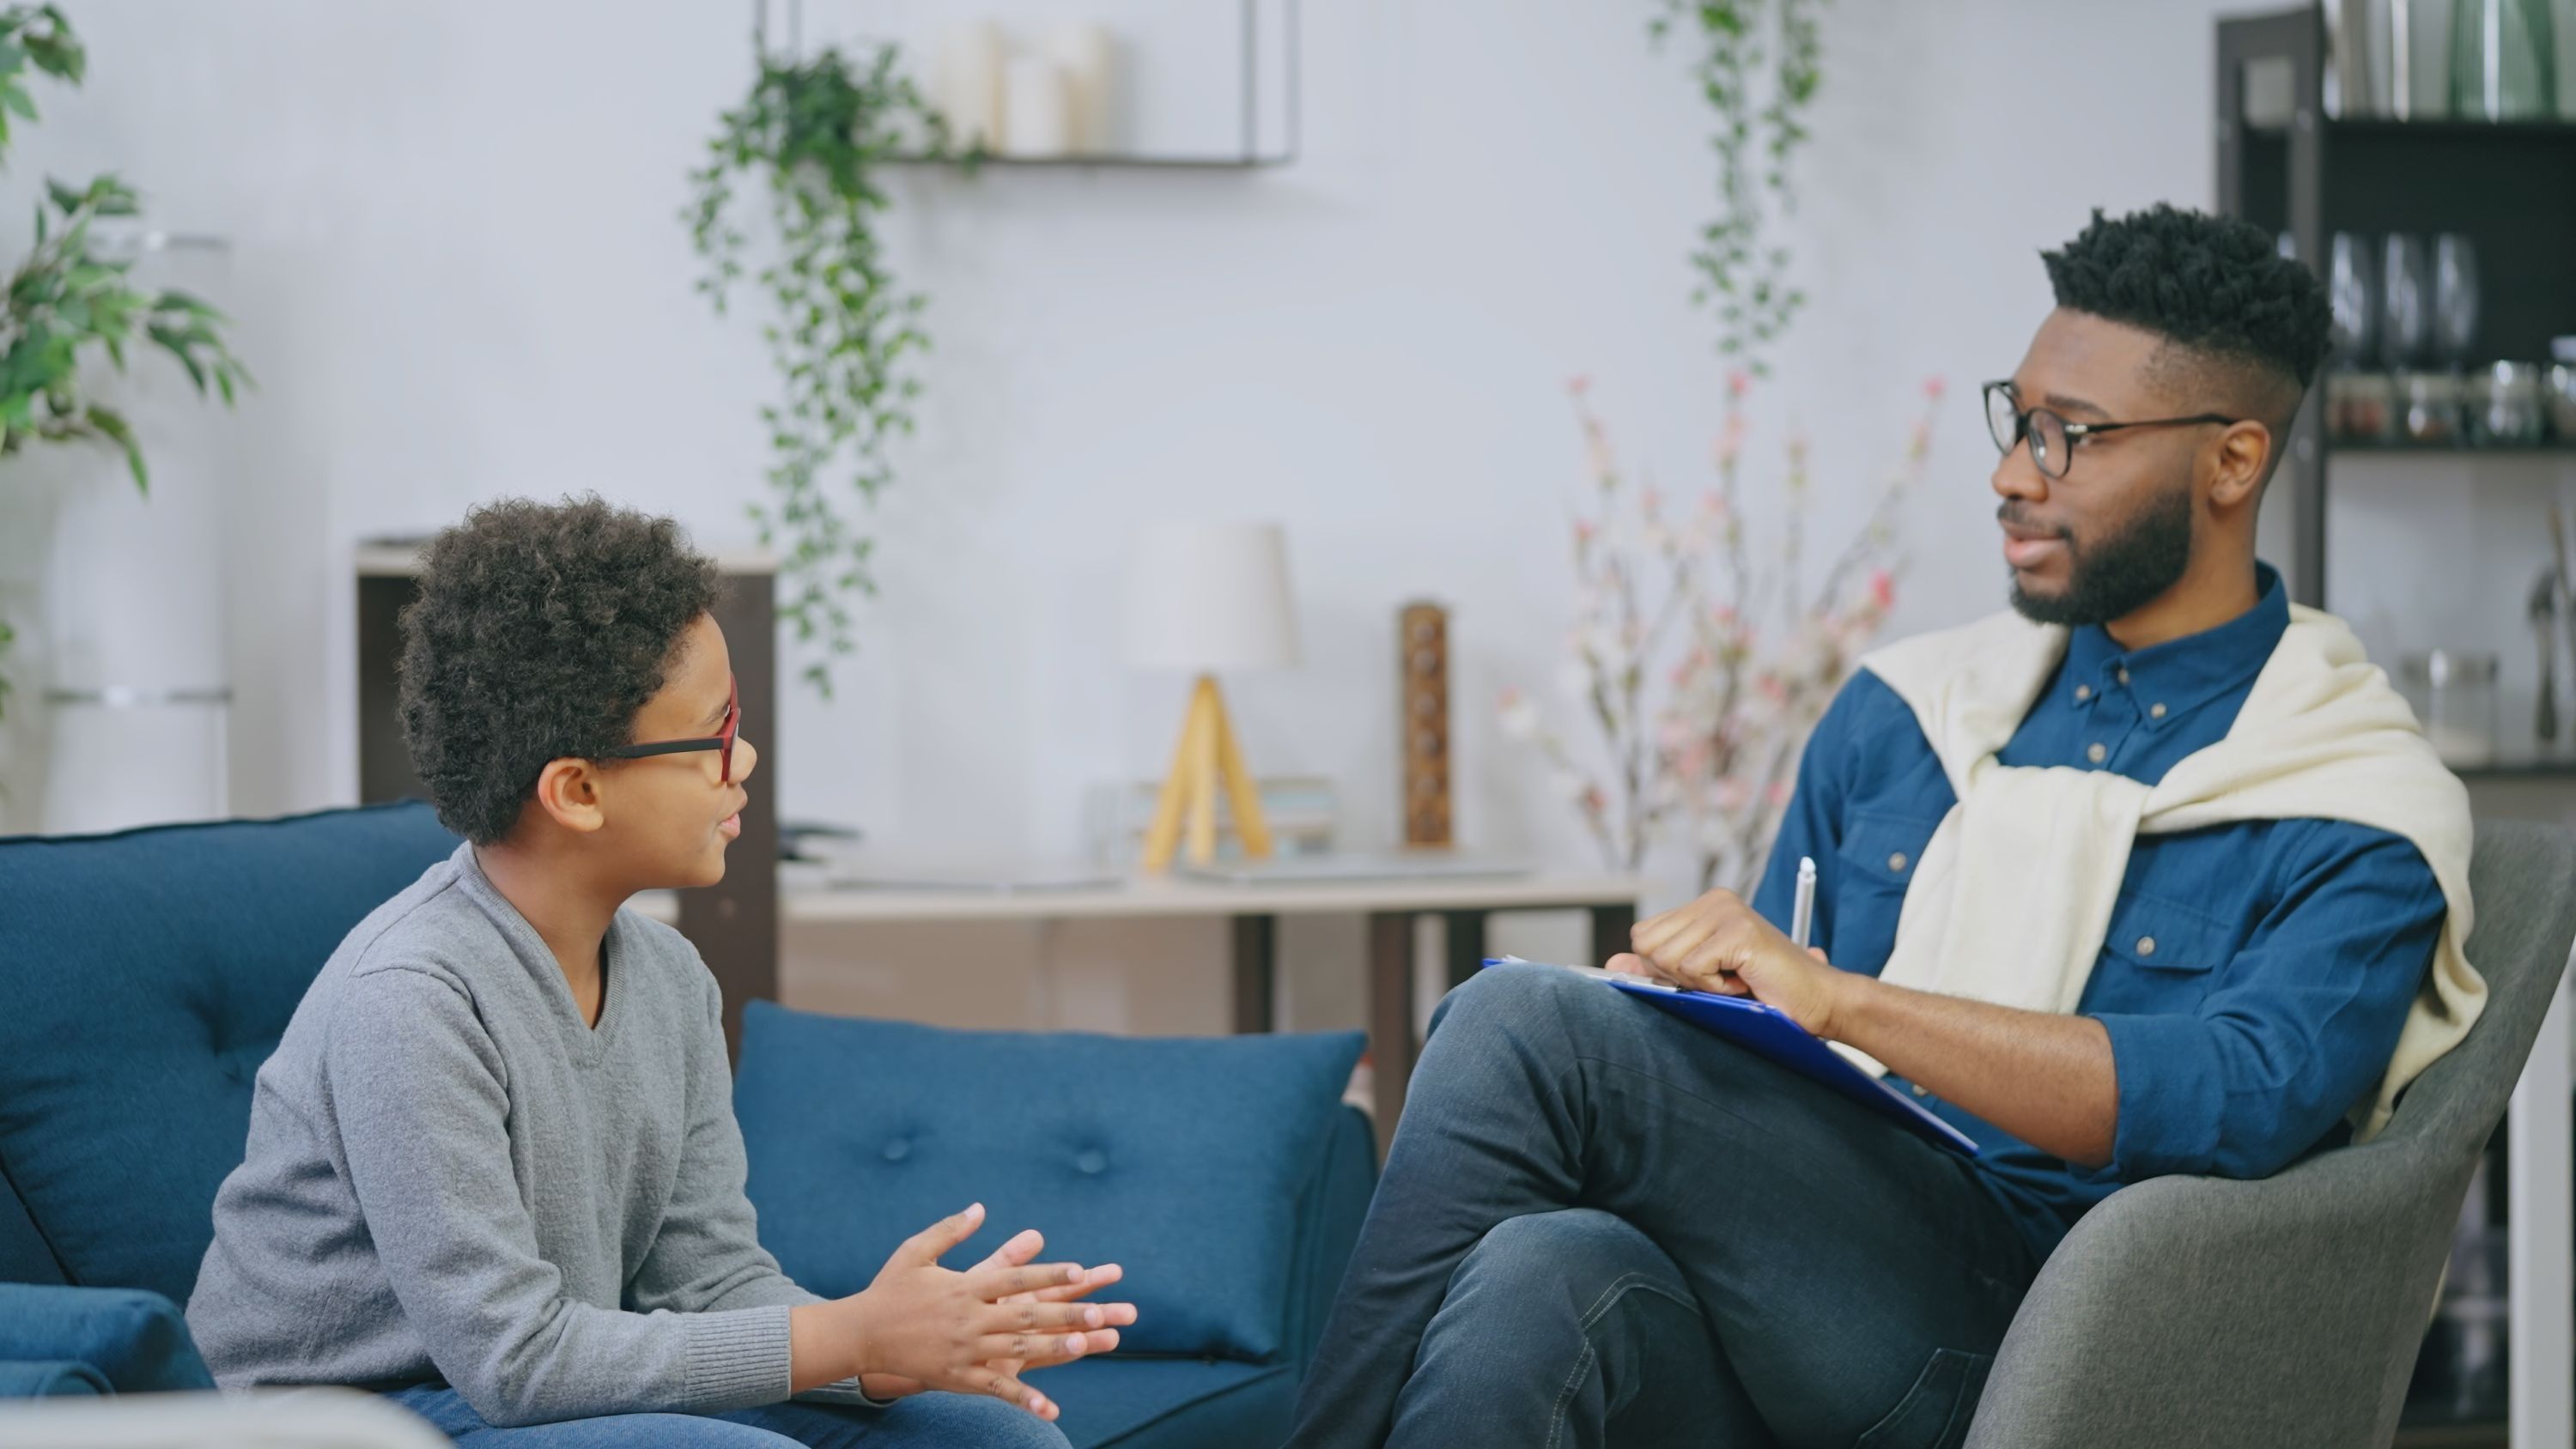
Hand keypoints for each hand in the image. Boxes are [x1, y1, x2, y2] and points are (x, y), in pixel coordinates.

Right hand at [840, 1203, 1136, 1420]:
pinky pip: (996, 1390)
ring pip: (1016, 1351)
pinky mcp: (957, 1376)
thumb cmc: (889, 1288)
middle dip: (1065, 1314)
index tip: (1080, 1270)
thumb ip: (950, 1230)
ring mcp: (964, 1350)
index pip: (1014, 1278)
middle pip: (1025, 1315)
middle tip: (1100, 1313)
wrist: (859, 1334)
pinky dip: (1025, 1399)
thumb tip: (980, 1206)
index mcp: (964, 1286)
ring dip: (1054, 1349)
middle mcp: (968, 1318)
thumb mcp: (916, 1250)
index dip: (1048, 1274)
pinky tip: (1052, 1409)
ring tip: (1086, 1346)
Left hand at [1610, 888, 1847, 1035]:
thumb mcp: (1702, 980)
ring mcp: (1727, 912)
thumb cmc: (1765, 994)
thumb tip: (1612, 962)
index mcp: (1704, 906)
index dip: (1662, 967)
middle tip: (1721, 978)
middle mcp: (1715, 900)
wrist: (1820, 1003)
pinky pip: (1692, 968)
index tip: (1703, 976)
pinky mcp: (1739, 932)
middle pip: (1646, 944)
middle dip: (1676, 975)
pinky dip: (1715, 987)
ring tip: (1736, 979)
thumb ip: (1658, 969)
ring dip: (1699, 983)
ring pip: (1666, 958)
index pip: (1643, 934)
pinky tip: (1745, 980)